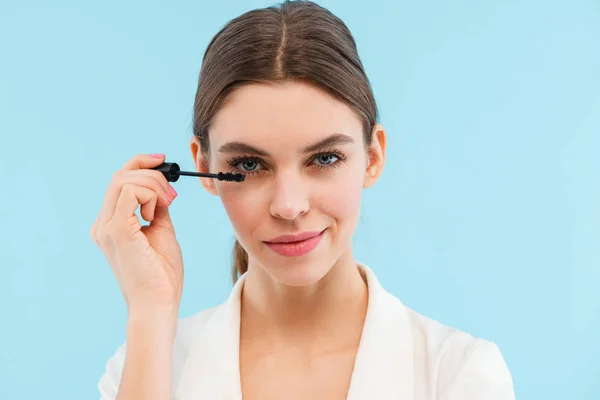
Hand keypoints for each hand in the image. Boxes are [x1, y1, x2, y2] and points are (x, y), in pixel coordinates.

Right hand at [91, 154, 183, 317]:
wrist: (158, 304)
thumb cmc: (161, 275)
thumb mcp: (161, 232)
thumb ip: (157, 209)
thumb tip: (162, 189)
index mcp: (110, 225)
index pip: (119, 181)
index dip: (139, 164)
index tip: (162, 161)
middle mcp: (103, 224)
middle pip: (120, 176)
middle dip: (151, 173)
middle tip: (172, 193)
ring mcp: (106, 227)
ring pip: (125, 180)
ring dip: (153, 186)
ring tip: (166, 206)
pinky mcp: (116, 231)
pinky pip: (130, 192)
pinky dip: (149, 195)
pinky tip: (155, 214)